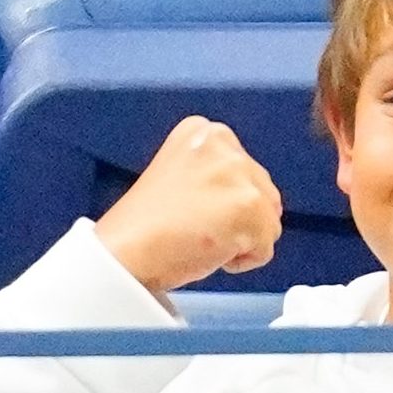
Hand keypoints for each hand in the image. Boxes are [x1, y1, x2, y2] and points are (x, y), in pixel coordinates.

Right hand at [93, 116, 283, 296]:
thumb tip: (258, 197)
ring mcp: (238, 175)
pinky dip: (241, 261)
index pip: (247, 172)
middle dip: (237, 219)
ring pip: (268, 222)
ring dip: (240, 240)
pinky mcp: (250, 207)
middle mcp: (224, 145)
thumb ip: (219, 174)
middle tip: (196, 227)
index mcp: (204, 132)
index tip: (193, 208)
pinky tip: (207, 251)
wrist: (124, 253)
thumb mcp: (182, 175)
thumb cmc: (145, 227)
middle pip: (264, 194)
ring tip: (200, 237)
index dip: (224, 201)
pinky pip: (266, 249)